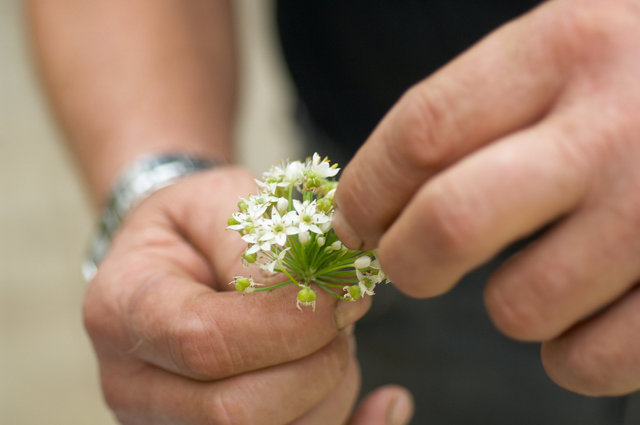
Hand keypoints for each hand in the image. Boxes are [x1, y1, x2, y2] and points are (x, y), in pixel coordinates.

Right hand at [83, 167, 412, 423]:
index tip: (339, 294)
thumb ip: (259, 246)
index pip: (206, 342)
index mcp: (124, 309)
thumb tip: (314, 300)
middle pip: (238, 412)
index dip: (288, 325)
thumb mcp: (221, 202)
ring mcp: (169, 421)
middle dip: (318, 363)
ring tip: (334, 335)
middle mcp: (134, 382)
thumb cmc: (199, 223)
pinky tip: (383, 405)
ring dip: (332, 387)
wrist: (179, 255)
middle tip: (344, 313)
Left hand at [333, 0, 639, 395]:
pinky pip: (589, 361)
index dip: (367, 191)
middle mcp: (613, 128)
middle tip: (407, 263)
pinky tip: (584, 309)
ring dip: (508, 303)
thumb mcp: (569, 44)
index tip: (353, 221)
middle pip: (451, 222)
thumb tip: (377, 195)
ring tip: (541, 267)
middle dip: (405, 261)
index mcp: (564, 49)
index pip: (420, 133)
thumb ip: (483, 105)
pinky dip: (569, 352)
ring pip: (519, 307)